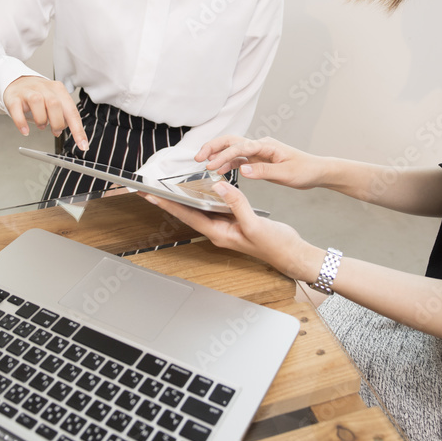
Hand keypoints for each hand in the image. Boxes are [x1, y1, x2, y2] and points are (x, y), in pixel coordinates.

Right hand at [3, 76, 88, 149]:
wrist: (18, 83)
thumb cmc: (39, 96)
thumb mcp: (54, 103)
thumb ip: (62, 116)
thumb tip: (63, 130)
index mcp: (58, 90)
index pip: (71, 111)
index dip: (78, 130)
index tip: (82, 145)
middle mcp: (44, 88)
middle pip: (54, 104)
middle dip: (57, 123)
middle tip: (55, 131)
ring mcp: (28, 91)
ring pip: (37, 102)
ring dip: (41, 120)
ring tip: (41, 126)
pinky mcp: (14, 97)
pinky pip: (17, 109)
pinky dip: (21, 123)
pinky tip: (25, 131)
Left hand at [142, 181, 322, 281]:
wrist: (291, 253)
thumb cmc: (275, 245)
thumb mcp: (255, 224)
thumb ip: (237, 204)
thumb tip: (219, 187)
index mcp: (219, 233)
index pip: (187, 216)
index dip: (168, 204)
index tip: (151, 194)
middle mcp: (218, 230)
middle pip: (187, 213)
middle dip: (169, 201)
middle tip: (150, 189)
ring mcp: (225, 226)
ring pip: (199, 210)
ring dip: (184, 199)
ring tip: (167, 188)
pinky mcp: (234, 221)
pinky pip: (214, 207)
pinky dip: (205, 197)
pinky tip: (201, 189)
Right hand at [196, 136, 321, 189]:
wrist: (316, 171)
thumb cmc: (305, 170)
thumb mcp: (286, 174)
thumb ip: (263, 172)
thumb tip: (243, 170)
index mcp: (266, 146)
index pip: (240, 147)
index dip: (224, 156)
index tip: (211, 166)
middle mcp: (260, 146)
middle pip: (231, 141)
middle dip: (213, 147)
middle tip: (198, 157)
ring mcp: (258, 152)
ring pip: (233, 149)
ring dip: (217, 155)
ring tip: (203, 164)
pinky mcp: (258, 160)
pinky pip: (239, 159)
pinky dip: (227, 163)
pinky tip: (219, 171)